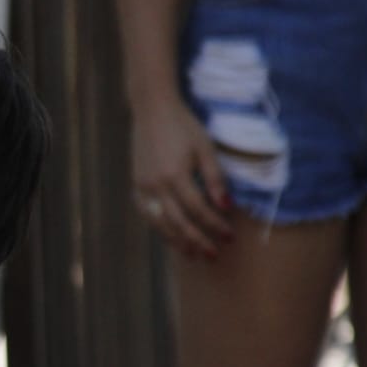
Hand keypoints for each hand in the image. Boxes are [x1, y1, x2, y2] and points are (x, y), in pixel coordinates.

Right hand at [129, 97, 233, 259]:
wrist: (151, 111)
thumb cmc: (184, 127)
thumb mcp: (205, 148)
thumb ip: (215, 179)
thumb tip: (226, 207)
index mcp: (176, 175)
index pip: (199, 209)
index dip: (215, 225)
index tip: (229, 236)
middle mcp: (156, 185)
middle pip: (178, 222)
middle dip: (197, 241)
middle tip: (213, 255)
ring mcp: (143, 187)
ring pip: (160, 223)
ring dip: (177, 241)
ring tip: (192, 254)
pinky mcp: (136, 185)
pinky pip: (147, 214)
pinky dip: (160, 228)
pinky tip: (171, 237)